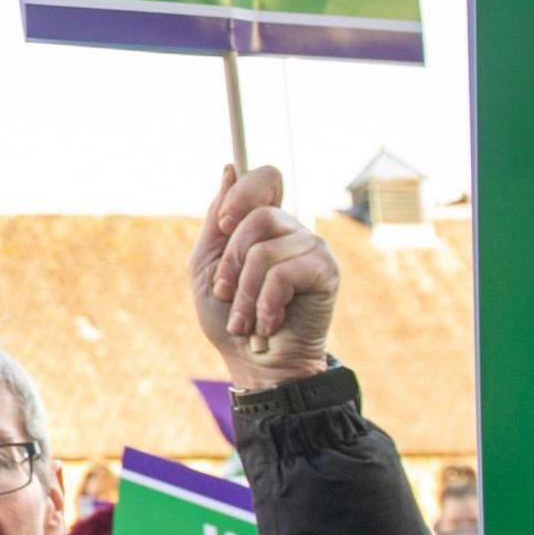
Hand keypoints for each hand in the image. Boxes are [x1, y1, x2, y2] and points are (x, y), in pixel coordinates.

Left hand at [190, 164, 338, 388]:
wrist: (255, 366)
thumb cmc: (229, 320)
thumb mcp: (207, 268)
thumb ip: (216, 221)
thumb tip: (229, 169)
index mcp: (263, 224)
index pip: (265, 177)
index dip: (243, 192)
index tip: (222, 226)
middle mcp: (291, 230)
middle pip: (256, 216)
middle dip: (230, 264)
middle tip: (225, 296)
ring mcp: (311, 248)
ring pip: (264, 252)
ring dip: (244, 295)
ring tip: (246, 321)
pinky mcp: (325, 271)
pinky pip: (283, 274)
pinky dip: (265, 305)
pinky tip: (268, 323)